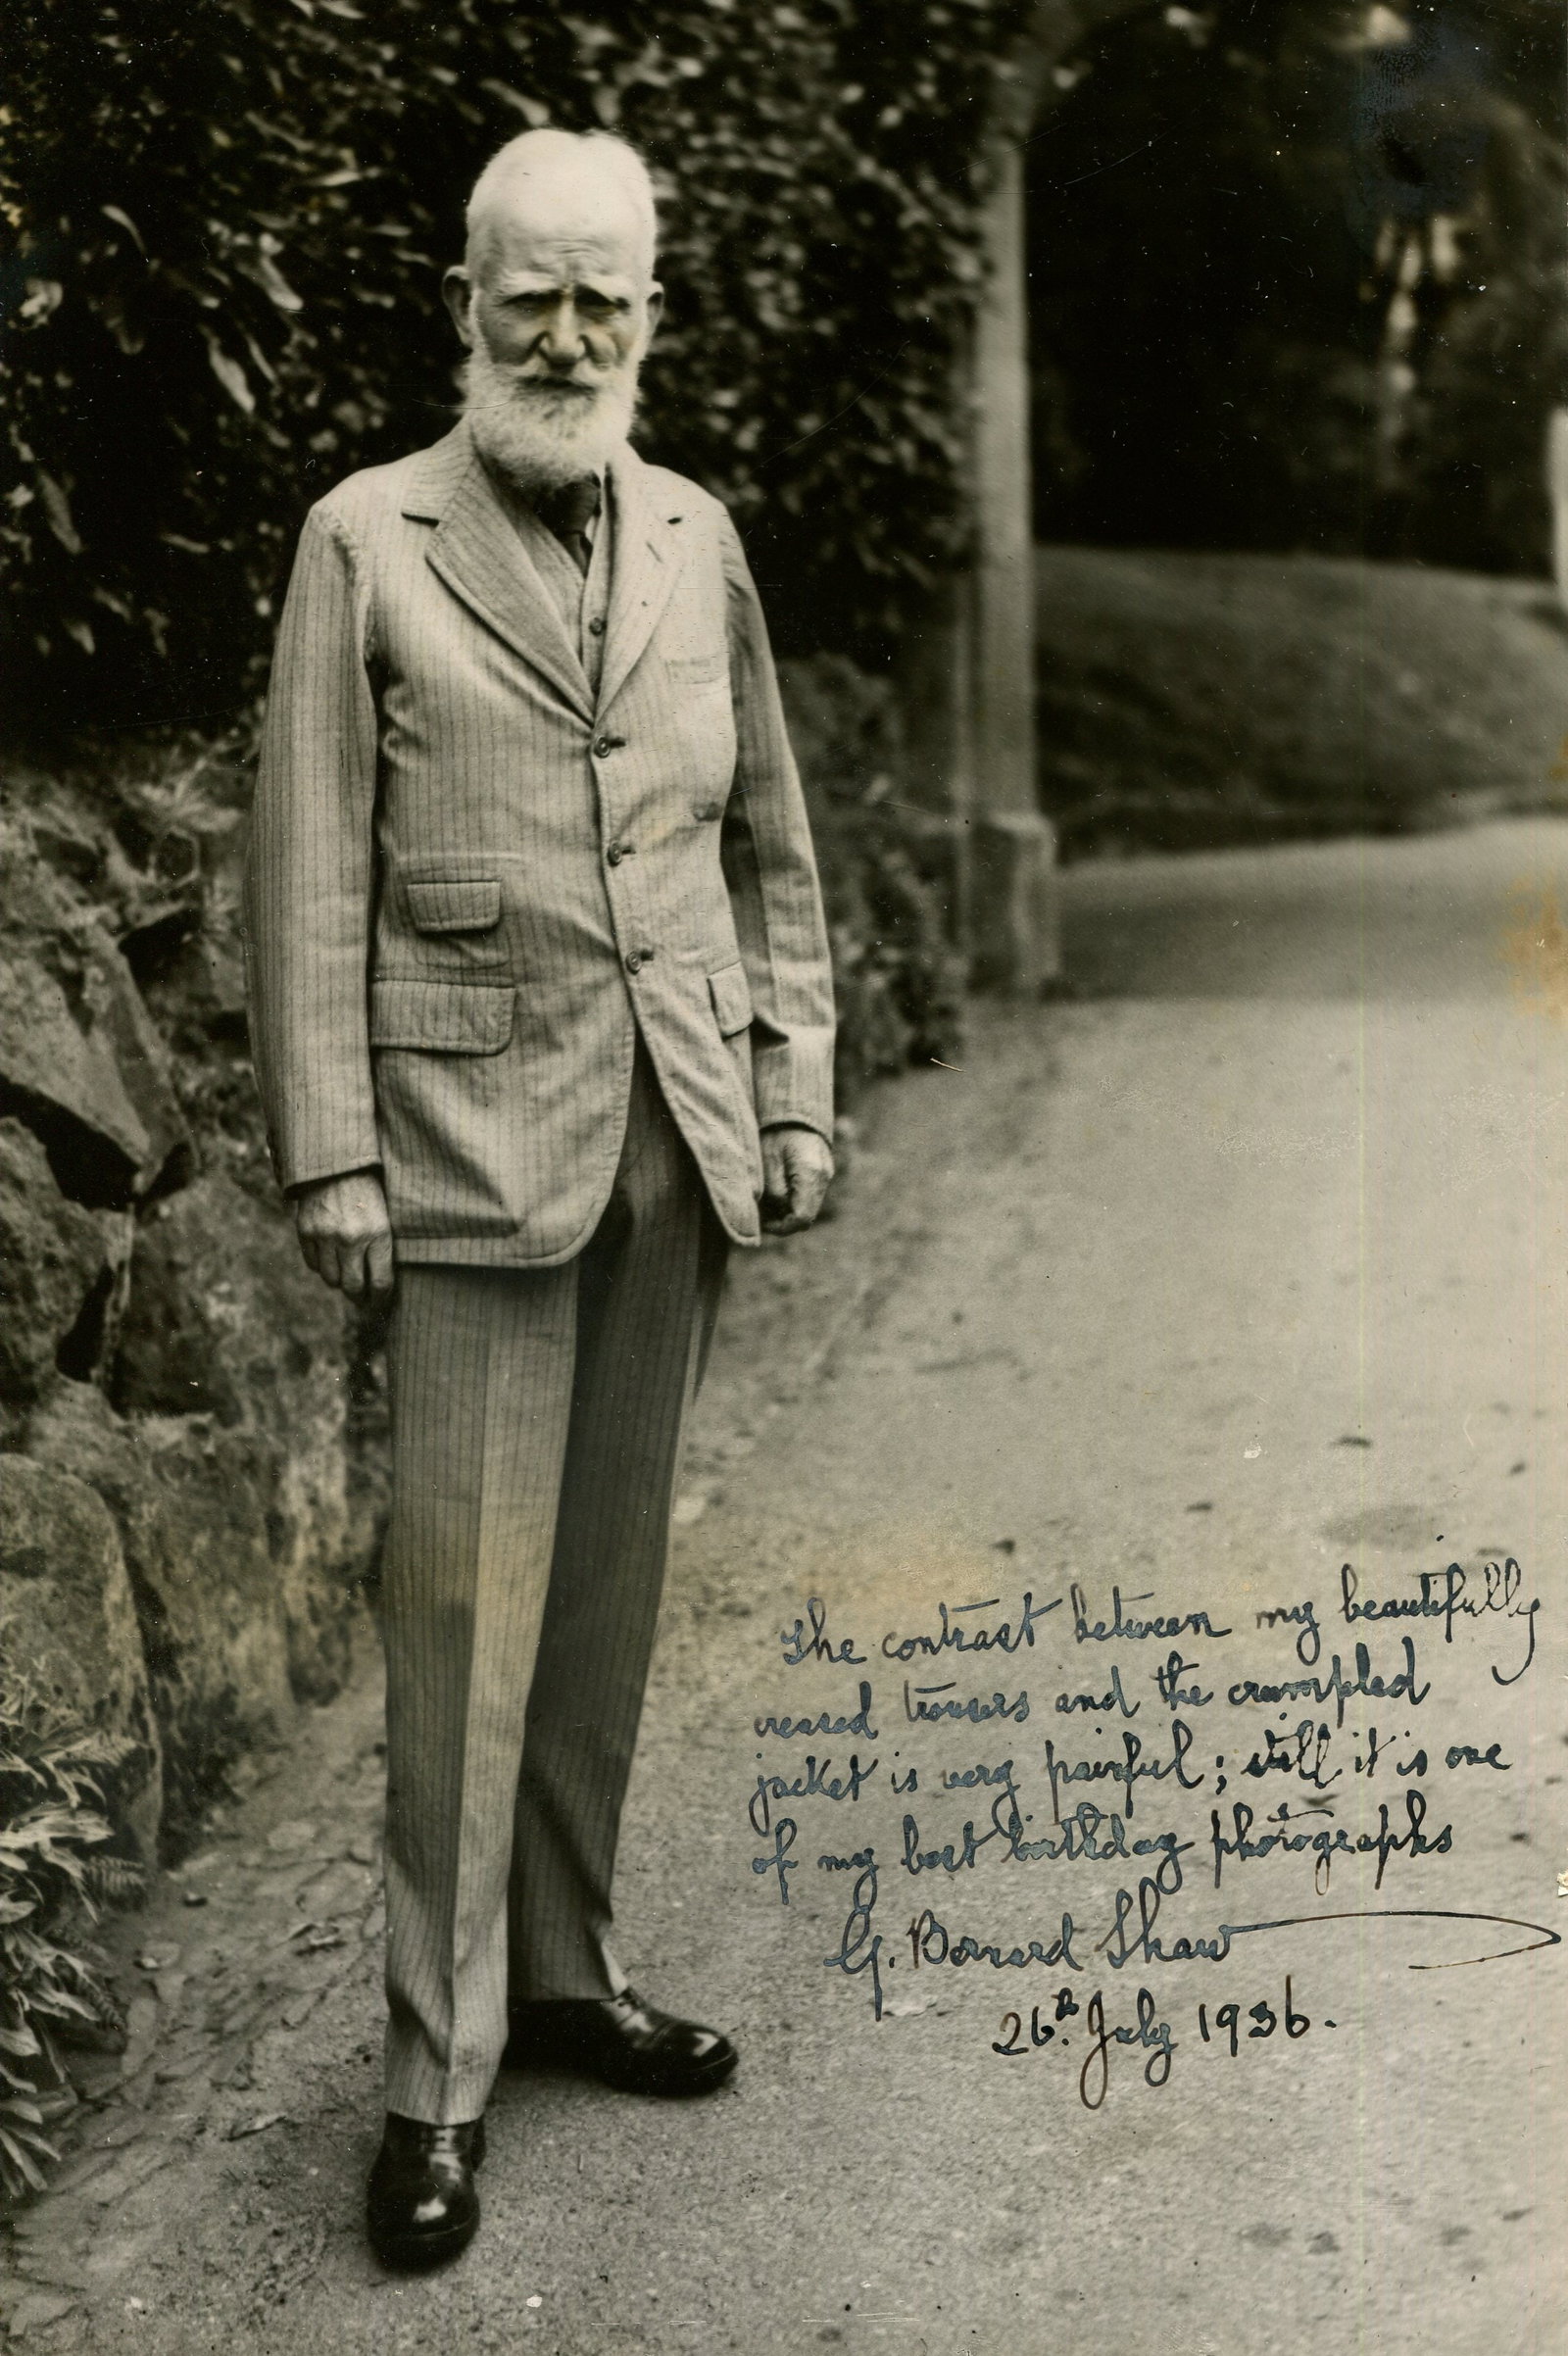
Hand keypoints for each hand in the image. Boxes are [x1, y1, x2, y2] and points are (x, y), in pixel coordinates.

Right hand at [293, 1169, 393, 1298]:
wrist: (338, 1163)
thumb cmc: (369, 1192)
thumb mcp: (385, 1217)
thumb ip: (382, 1249)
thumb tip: (379, 1284)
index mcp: (378, 1234)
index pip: (381, 1283)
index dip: (380, 1299)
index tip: (379, 1303)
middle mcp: (351, 1238)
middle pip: (353, 1287)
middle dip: (359, 1296)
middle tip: (361, 1297)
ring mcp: (326, 1235)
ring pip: (331, 1279)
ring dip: (339, 1281)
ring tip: (346, 1275)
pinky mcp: (306, 1230)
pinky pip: (313, 1264)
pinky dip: (322, 1266)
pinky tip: (330, 1259)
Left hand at [759, 1124, 833, 1235]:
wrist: (794, 1111)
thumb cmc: (777, 1133)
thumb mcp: (768, 1161)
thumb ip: (775, 1192)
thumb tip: (777, 1216)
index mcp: (811, 1173)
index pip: (802, 1217)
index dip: (781, 1227)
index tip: (762, 1223)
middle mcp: (824, 1177)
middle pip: (807, 1217)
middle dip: (783, 1222)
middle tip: (761, 1215)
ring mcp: (826, 1176)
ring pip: (808, 1208)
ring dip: (788, 1212)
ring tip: (766, 1203)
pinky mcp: (822, 1174)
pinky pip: (809, 1197)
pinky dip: (793, 1201)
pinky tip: (776, 1193)